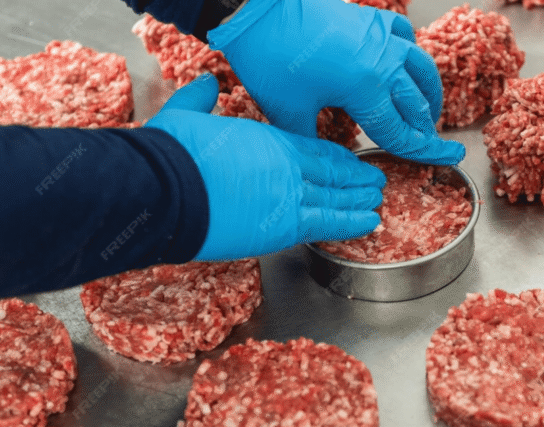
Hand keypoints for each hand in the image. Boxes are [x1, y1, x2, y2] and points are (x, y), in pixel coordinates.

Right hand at [146, 74, 385, 260]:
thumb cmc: (171, 154)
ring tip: (377, 200)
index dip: (336, 156)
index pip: (314, 148)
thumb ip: (199, 100)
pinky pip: (328, 224)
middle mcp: (286, 165)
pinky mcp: (284, 226)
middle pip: (331, 171)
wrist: (166, 188)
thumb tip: (203, 83)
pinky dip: (352, 223)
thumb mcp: (184, 115)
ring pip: (336, 198)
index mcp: (268, 139)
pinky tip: (370, 222)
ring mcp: (290, 195)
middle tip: (375, 180)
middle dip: (356, 177)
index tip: (351, 161)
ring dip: (360, 199)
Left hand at [208, 0, 465, 165]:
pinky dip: (411, 56)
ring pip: (421, 70)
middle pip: (416, 104)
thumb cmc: (270, 58)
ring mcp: (381, 37)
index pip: (402, 131)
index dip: (424, 151)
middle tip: (436, 144)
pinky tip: (407, 65)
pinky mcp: (371, 19)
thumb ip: (313, 142)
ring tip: (429, 112)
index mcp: (366, 90)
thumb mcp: (289, 112)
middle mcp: (383, 63)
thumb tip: (327, 162)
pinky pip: (405, 38)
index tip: (449, 158)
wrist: (258, 9)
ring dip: (428, 94)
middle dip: (427, 129)